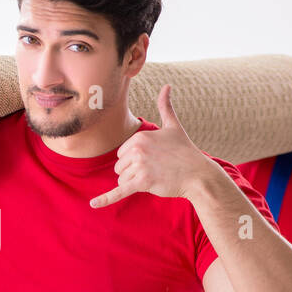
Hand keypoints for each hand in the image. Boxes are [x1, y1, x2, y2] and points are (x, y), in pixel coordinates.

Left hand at [90, 84, 210, 207]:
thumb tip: (166, 86)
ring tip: (155, 178)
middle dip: (133, 172)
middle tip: (155, 170)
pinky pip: (119, 192)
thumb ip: (166, 107)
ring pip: (122, 180)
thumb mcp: (173, 127)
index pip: (121, 154)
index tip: (153, 159)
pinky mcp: (142, 182)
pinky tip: (93, 204)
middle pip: (119, 167)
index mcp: (140, 137)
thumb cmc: (186, 151)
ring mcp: (139, 166)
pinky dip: (105, 199)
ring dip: (135, 183)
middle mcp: (137, 150)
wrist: (198, 174)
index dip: (134, 160)